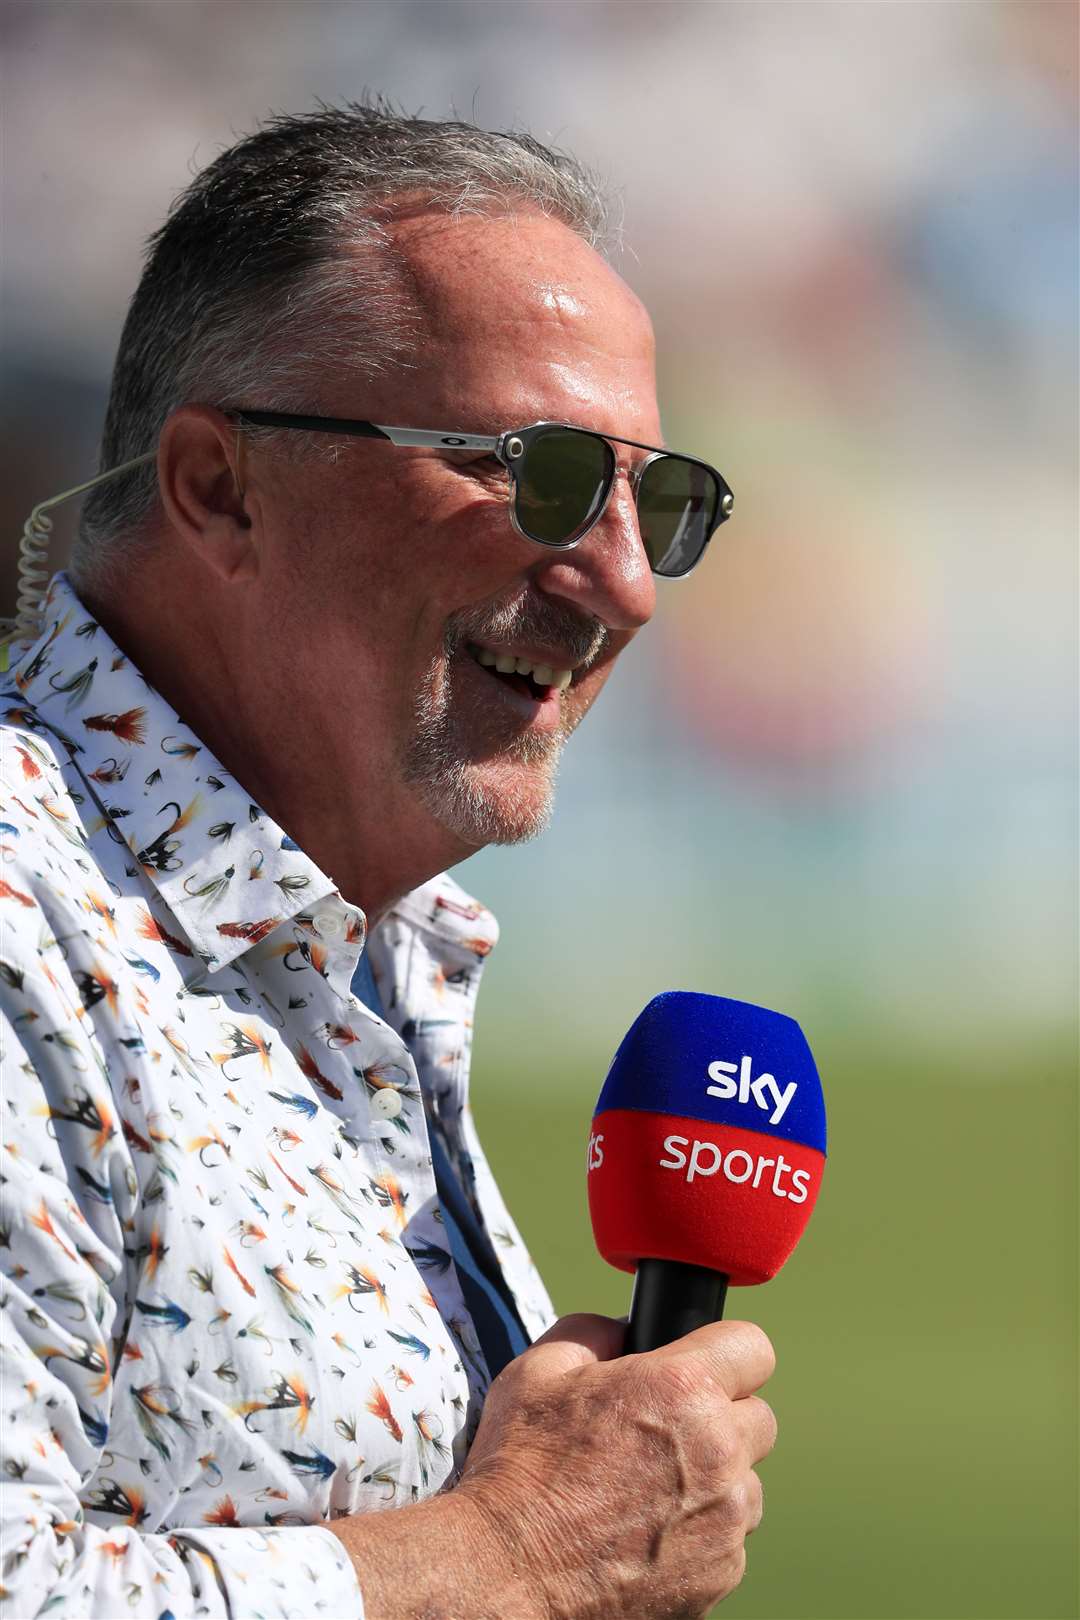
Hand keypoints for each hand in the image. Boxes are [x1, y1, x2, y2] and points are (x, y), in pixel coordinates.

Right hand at [456, 1312, 776, 1619]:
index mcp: (682, 1390)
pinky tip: (648, 1534)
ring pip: (748, 1485)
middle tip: (669, 1432)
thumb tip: (624, 1328)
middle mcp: (719, 1453)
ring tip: (653, 1490)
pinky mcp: (720, 1576)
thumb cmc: (519, 1469)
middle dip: (723, 1418)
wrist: (507, 1573)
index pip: (753, 1348)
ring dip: (716, 1482)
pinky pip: (729, 1541)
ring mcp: (725, 1521)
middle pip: (759, 1419)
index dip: (726, 1352)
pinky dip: (701, 1534)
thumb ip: (596, 1331)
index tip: (705, 1366)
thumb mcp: (541, 1369)